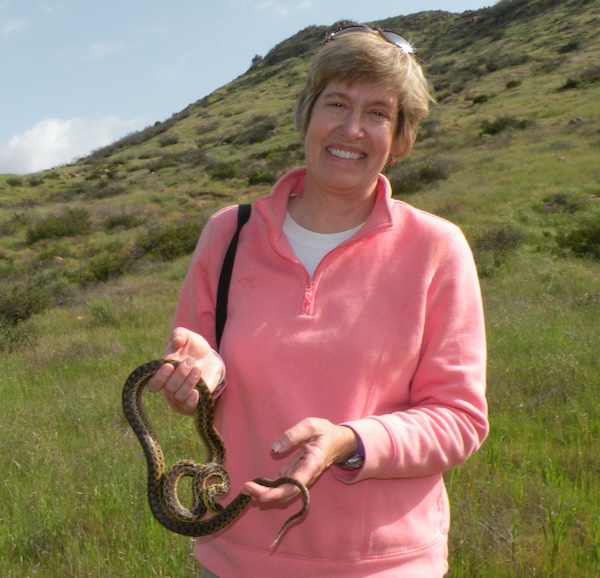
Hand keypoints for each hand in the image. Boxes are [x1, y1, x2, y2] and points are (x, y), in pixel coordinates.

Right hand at [146, 327, 224, 414]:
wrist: (211, 356)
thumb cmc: (193, 347)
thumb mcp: (187, 336)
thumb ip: (179, 334)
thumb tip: (176, 341)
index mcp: (163, 373)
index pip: (153, 384)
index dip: (159, 377)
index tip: (169, 365)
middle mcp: (170, 387)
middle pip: (169, 388)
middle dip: (180, 374)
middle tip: (190, 361)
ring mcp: (182, 395)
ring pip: (180, 395)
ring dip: (189, 382)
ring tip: (197, 369)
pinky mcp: (195, 401)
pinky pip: (189, 407)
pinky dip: (192, 400)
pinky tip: (198, 390)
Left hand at [242, 418, 357, 501]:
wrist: (338, 441)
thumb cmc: (325, 432)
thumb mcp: (311, 426)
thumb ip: (293, 435)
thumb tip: (274, 449)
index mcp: (312, 464)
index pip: (295, 485)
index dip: (278, 492)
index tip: (261, 494)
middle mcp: (306, 475)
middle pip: (287, 493)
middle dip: (266, 495)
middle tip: (245, 488)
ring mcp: (300, 477)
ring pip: (283, 492)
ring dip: (264, 493)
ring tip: (244, 489)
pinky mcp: (295, 474)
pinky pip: (281, 485)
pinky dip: (267, 487)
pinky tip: (253, 485)